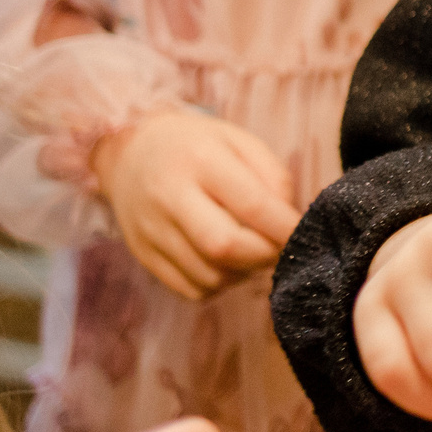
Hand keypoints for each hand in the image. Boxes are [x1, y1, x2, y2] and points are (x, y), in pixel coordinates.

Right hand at [95, 110, 301, 298]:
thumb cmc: (197, 146)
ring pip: (209, 276)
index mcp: (201, 160)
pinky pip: (190, 290)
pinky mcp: (143, 255)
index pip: (252, 205)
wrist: (130, 151)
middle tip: (276, 248)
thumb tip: (289, 222)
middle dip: (263, 256)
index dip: (284, 228)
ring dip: (242, 273)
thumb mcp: (239, 141)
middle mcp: (171, 196)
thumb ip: (273, 177)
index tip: (300, 234)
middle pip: (224, 247)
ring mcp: (152, 230)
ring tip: (248, 251)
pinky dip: (217, 284)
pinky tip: (223, 262)